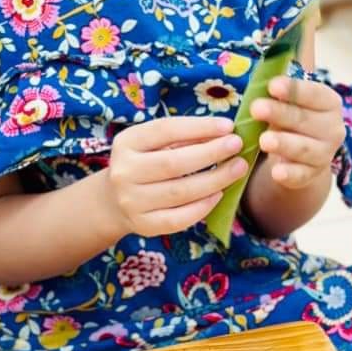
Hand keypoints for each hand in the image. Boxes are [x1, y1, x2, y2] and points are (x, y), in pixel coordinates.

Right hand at [104, 116, 247, 237]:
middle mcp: (124, 172)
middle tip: (237, 146)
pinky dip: (203, 206)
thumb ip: (184, 137)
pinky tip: (219, 193)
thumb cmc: (145, 162)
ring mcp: (131, 201)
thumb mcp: (155, 143)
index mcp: (127, 143)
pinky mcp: (143, 225)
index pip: (165, 130)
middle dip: (211, 153)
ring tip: (238, 168)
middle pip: (174, 163)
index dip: (199, 127)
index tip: (228, 126)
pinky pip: (179, 218)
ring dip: (215, 179)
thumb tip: (224, 132)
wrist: (114, 200)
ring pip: (180, 192)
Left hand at [250, 75, 344, 190]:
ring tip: (264, 141)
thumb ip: (282, 82)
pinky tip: (277, 172)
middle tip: (257, 108)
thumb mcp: (289, 98)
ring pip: (305, 148)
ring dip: (285, 143)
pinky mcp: (313, 175)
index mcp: (328, 101)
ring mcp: (325, 153)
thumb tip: (277, 46)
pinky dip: (290, 174)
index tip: (272, 85)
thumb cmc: (291, 116)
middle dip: (280, 113)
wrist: (301, 155)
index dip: (293, 89)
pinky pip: (302, 175)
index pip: (313, 93)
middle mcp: (333, 127)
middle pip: (304, 119)